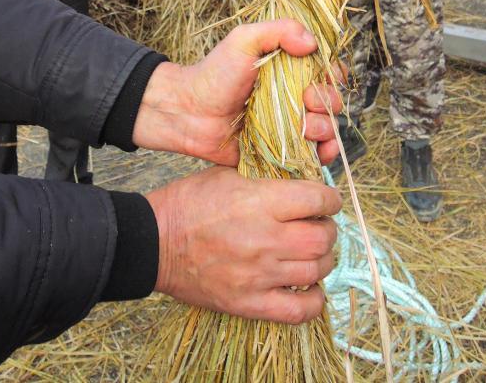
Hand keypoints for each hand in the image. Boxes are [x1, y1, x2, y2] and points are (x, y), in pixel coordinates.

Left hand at [133, 20, 343, 165]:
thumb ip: (278, 30)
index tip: (321, 76)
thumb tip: (312, 43)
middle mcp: (295, 96)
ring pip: (327, 128)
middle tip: (305, 101)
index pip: (328, 70)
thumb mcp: (243, 40)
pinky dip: (324, 155)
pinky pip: (314, 156)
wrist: (189, 113)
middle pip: (332, 100)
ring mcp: (290, 124)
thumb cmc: (214, 73)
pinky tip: (318, 151)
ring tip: (304, 128)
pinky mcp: (283, 151)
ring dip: (324, 128)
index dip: (332, 75)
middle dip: (326, 102)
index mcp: (291, 69)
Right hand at [147, 167, 340, 322]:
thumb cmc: (189, 203)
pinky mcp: (249, 303)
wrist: (155, 241)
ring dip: (322, 259)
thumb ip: (266, 178)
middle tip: (318, 224)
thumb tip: (299, 180)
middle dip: (327, 228)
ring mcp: (259, 274)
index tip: (328, 200)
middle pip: (322, 237)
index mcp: (259, 201)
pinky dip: (313, 300)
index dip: (330, 198)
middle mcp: (265, 238)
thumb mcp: (227, 174)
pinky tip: (308, 286)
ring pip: (317, 270)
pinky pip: (300, 310)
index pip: (316, 199)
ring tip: (311, 252)